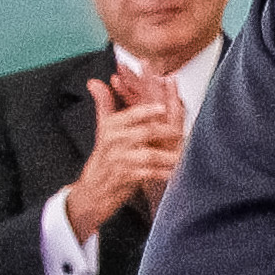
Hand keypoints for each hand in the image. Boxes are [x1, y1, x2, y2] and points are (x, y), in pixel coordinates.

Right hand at [66, 77, 184, 239]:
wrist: (92, 192)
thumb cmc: (103, 158)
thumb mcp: (102, 130)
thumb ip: (104, 104)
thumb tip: (95, 82)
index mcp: (111, 128)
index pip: (131, 115)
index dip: (148, 110)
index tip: (163, 107)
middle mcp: (114, 142)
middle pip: (145, 132)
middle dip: (167, 132)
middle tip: (182, 133)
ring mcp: (119, 161)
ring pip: (149, 154)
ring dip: (168, 155)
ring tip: (182, 154)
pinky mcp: (125, 178)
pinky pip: (148, 174)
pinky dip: (162, 173)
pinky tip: (174, 172)